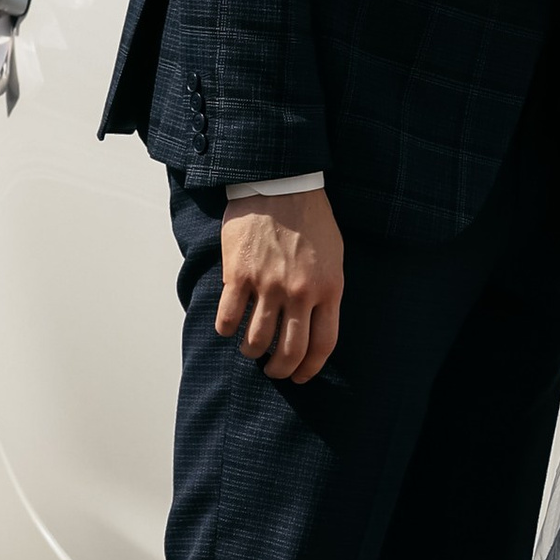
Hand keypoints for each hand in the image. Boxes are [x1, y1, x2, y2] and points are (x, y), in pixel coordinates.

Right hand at [214, 187, 343, 385]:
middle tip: (273, 370)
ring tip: (250, 349)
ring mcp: (268, 284)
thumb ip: (326, 290)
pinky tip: (228, 328)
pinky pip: (228, 318)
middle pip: (290, 350)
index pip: (322, 345)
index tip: (300, 376)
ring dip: (251, 352)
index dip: (310, 368)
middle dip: (280, 369)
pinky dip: (227, 330)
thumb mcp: (333, 256)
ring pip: (256, 340)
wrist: (280, 184)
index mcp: (328, 289)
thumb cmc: (310, 218)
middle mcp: (299, 292)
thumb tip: (315, 322)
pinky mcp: (239, 274)